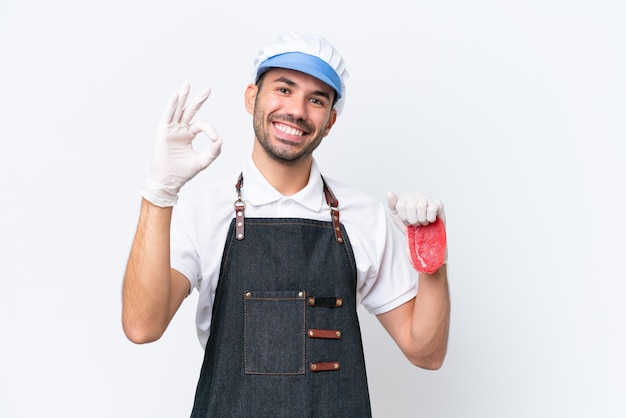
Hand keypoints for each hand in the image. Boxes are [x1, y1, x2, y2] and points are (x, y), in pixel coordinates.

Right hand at [141, 82, 222, 206]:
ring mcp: (171, 129)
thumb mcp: (202, 161)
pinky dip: (171, 106)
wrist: (169, 181)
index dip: (210, 130)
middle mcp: (180, 129)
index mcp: (189, 134)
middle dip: (198, 100)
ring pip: (178, 110)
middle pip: (190, 111)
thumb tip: (221, 139)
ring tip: (187, 84)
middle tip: (208, 89)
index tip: (215, 139)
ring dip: (183, 97)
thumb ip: (213, 151)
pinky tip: (175, 96)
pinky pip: (167, 116)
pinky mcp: (163, 131)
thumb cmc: (183, 172)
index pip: (202, 125)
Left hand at [386, 192, 444, 231]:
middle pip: (410, 207)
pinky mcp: (437, 202)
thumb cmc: (411, 224)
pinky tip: (430, 220)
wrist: (425, 235)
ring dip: (422, 220)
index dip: (404, 218)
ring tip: (423, 222)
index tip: (407, 221)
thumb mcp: (397, 216)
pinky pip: (432, 209)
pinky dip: (430, 218)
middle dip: (413, 220)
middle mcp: (415, 194)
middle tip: (416, 223)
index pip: (400, 206)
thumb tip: (390, 193)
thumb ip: (392, 205)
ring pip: (421, 207)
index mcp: (405, 197)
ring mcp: (427, 197)